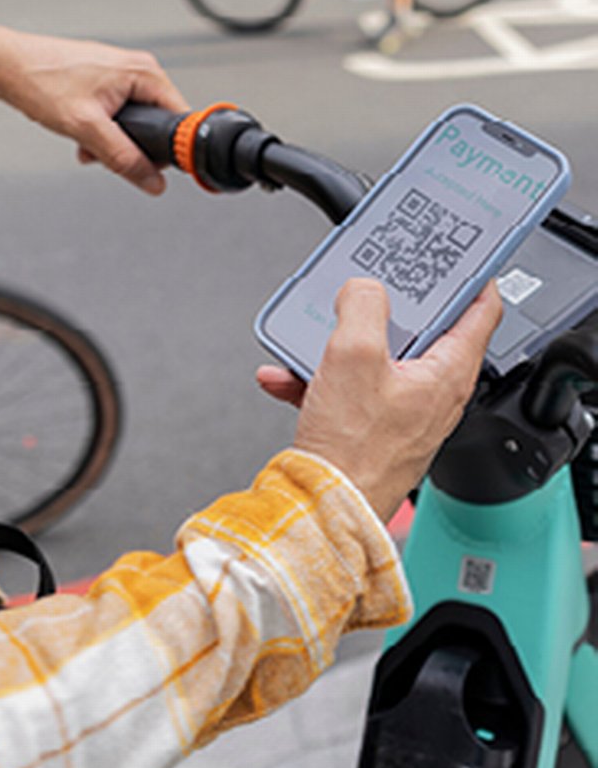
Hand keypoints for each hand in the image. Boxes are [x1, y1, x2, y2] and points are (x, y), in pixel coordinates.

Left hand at [0, 32, 187, 194]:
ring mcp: (121, 76)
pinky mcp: (105, 83)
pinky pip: (115, 117)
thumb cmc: (43, 82)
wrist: (8, 68)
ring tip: (84, 144)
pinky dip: (98, 133)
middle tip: (103, 155)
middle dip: (130, 148)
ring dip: (110, 144)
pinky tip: (79, 136)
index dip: (169, 149)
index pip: (179, 118)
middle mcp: (137, 70)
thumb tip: (152, 181)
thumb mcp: (87, 129)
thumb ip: (123, 158)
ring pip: (132, 124)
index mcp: (144, 72)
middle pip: (156, 124)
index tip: (153, 167)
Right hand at [257, 278, 501, 520]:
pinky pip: (345, 392)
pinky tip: (286, 379)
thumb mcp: (354, 356)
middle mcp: (432, 394)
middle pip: (418, 332)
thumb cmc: (352, 450)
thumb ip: (363, 308)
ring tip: (309, 344)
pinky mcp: (371, 431)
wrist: (324, 507)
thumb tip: (363, 290)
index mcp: (448, 372)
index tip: (453, 259)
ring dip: (336, 349)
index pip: (480, 310)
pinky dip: (316, 382)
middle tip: (366, 291)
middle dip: (384, 310)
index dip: (469, 276)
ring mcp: (401, 413)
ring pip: (374, 361)